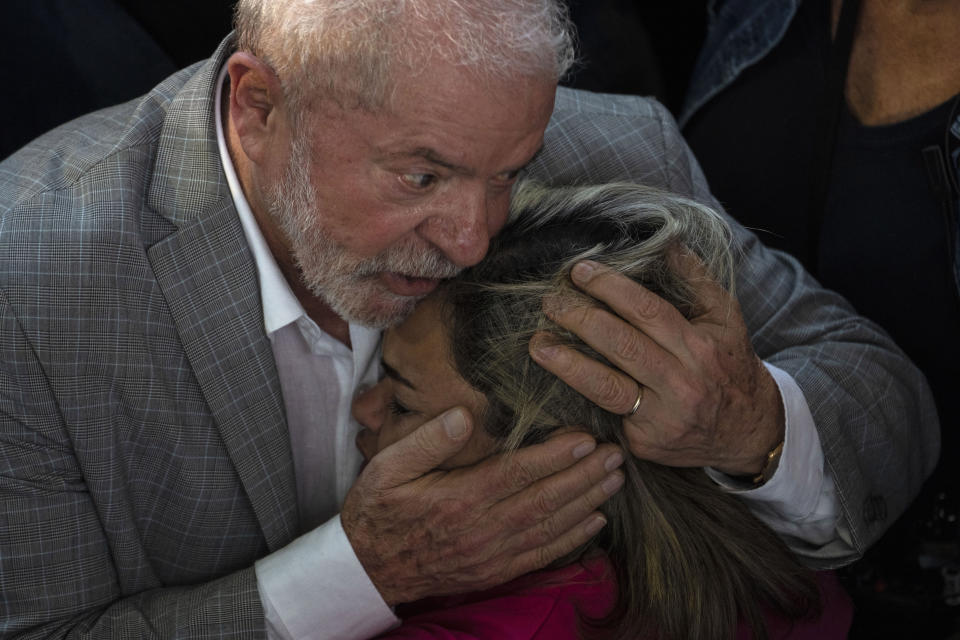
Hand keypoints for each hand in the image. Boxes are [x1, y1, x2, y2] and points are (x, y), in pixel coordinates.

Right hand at [340, 407, 623, 604]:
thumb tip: (465, 415)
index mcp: (458, 498)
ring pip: (550, 526)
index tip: (586, 438)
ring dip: (587, 502)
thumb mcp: (388, 465)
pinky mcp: (495, 571)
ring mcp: (491, 555)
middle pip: (544, 499)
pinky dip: (573, 538)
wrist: (367, 567)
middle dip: (585, 476)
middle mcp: (481, 529)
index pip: (517, 473)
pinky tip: (595, 520)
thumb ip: (428, 439)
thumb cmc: (379, 508)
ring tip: (616, 480)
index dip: (556, 455)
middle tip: (617, 454)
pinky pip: (542, 554)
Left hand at [529, 250, 783, 475]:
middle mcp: (682, 382)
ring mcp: (662, 416)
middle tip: (550, 301)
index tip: (580, 271)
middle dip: (580, 319)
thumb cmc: (728, 365)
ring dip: (566, 363)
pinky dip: (579, 393)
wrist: (748, 432)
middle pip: (621, 345)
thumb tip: (666, 241)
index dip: (610, 289)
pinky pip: (606, 413)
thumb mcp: (725, 320)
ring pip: (606, 386)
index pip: (648, 311)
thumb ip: (696, 280)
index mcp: (699, 347)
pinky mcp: (645, 442)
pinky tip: (558, 376)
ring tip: (538, 344)